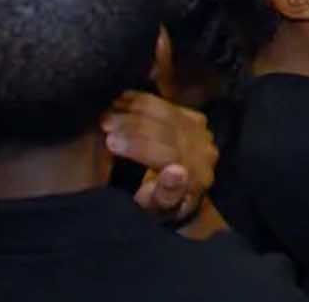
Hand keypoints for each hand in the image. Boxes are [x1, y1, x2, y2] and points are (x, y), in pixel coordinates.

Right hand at [102, 91, 216, 223]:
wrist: (182, 194)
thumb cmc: (160, 206)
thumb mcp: (156, 209)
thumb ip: (165, 194)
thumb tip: (176, 172)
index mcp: (197, 177)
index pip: (168, 155)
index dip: (138, 146)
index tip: (110, 141)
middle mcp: (205, 153)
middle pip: (168, 132)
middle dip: (133, 125)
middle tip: (103, 121)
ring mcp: (202, 135)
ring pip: (169, 114)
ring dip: (137, 109)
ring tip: (110, 108)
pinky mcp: (196, 120)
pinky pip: (169, 105)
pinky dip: (145, 101)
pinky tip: (122, 99)